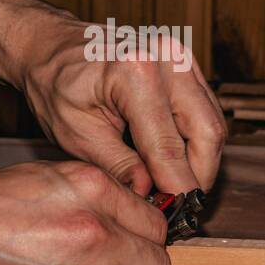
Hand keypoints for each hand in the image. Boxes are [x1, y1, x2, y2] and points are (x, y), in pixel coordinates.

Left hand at [17, 19, 226, 195]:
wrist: (51, 46)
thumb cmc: (55, 84)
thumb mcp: (76, 135)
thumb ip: (119, 168)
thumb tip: (151, 199)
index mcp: (135, 73)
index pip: (169, 148)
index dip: (176, 190)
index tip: (176, 219)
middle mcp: (168, 59)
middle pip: (208, 134)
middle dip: (197, 177)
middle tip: (179, 206)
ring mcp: (181, 57)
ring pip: (212, 123)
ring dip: (199, 161)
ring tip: (172, 187)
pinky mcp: (186, 65)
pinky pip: (205, 111)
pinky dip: (194, 141)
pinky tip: (171, 161)